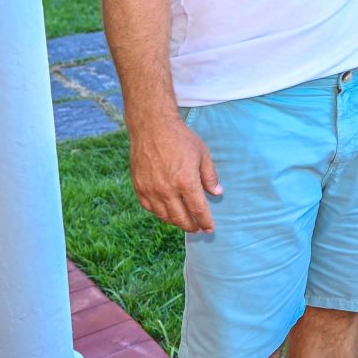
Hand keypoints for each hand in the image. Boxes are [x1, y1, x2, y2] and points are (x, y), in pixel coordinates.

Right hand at [128, 114, 222, 231]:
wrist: (152, 127)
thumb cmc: (180, 138)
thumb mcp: (202, 154)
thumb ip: (210, 176)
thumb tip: (217, 193)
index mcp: (186, 182)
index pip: (198, 210)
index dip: (205, 221)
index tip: (210, 228)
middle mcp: (167, 190)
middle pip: (181, 217)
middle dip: (191, 226)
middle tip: (198, 229)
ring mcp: (151, 190)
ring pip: (164, 216)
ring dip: (176, 222)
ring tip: (185, 223)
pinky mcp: (139, 187)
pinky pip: (150, 208)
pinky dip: (160, 214)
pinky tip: (167, 214)